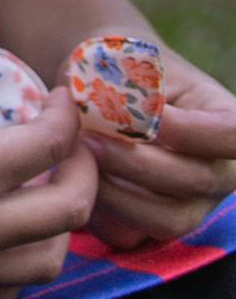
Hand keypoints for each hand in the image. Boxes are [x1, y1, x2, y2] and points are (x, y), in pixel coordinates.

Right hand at [0, 9, 96, 298]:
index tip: (57, 97)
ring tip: (43, 188)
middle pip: (69, 210)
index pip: (48, 145)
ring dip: (60, 224)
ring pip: (47, 260)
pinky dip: (24, 261)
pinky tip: (6, 231)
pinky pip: (8, 288)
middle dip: (85, 172)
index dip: (65, 115)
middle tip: (70, 145)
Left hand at [78, 44, 235, 251]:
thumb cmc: (116, 69)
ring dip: (115, 192)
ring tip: (78, 159)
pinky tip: (77, 180)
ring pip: (166, 218)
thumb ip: (125, 88)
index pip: (232, 135)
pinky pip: (132, 235)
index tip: (147, 115)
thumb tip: (106, 120)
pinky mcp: (157, 223)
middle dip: (133, 161)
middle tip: (87, 139)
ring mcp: (193, 203)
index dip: (189, 130)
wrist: (100, 88)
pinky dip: (100, 213)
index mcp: (224, 120)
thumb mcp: (125, 63)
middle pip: (193, 181)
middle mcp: (219, 169)